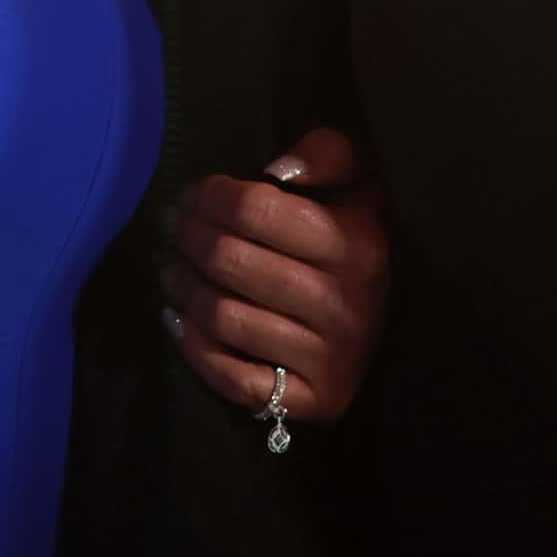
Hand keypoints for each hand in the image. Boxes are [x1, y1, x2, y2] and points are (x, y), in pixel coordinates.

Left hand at [159, 127, 388, 425]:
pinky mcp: (311, 401)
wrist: (387, 330)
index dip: (211, 197)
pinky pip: (232, 376)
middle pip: (231, 261)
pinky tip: (175, 317)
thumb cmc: (356, 245)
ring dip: (183, 287)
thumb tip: (278, 170)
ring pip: (224, 316)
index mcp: (357, 244)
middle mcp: (344, 303)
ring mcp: (329, 357)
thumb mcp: (358, 186)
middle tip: (171, 226)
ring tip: (169, 267)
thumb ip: (328, 155)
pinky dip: (193, 346)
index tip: (191, 193)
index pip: (257, 211)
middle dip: (188, 236)